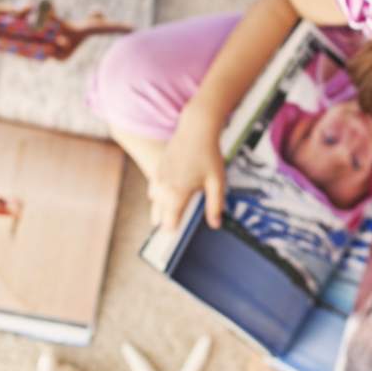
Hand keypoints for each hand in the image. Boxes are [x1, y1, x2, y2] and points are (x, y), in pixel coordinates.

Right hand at [148, 102, 225, 231]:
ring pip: (154, 203)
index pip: (168, 223)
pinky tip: (169, 198)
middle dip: (166, 224)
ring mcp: (158, 178)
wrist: (196, 129)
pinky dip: (160, 197)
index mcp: (177, 193)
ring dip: (162, 210)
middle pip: (158, 216)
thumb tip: (215, 225)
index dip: (172, 233)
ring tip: (172, 217)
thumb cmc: (208, 155)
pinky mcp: (157, 170)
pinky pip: (154, 190)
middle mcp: (163, 187)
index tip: (177, 242)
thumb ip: (215, 206)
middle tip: (175, 232)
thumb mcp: (217, 182)